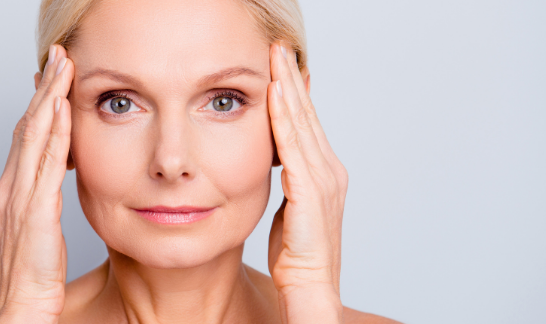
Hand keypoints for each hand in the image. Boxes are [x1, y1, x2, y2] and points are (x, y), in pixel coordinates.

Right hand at [0, 44, 74, 323]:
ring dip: (50, 99)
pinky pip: (46, 164)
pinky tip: (63, 110)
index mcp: (11, 192)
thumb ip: (43, 198)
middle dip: (44, 90)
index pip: (25, 137)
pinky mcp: (35, 212)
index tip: (52, 78)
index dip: (39, 105)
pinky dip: (54, 133)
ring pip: (35, 137)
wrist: (21, 308)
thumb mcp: (37, 228)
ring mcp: (20, 199)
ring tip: (62, 69)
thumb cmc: (31, 274)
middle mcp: (10, 189)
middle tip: (58, 58)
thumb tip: (59, 175)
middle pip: (28, 127)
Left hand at [266, 42, 347, 322]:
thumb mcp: (292, 206)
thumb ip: (289, 178)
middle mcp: (329, 170)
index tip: (281, 67)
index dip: (293, 93)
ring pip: (301, 124)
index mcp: (325, 173)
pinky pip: (293, 146)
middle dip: (291, 79)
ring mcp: (323, 179)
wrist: (311, 285)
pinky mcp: (310, 191)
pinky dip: (283, 118)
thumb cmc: (297, 252)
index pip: (306, 123)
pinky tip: (275, 95)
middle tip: (279, 49)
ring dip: (288, 89)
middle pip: (307, 115)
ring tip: (277, 59)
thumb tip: (278, 158)